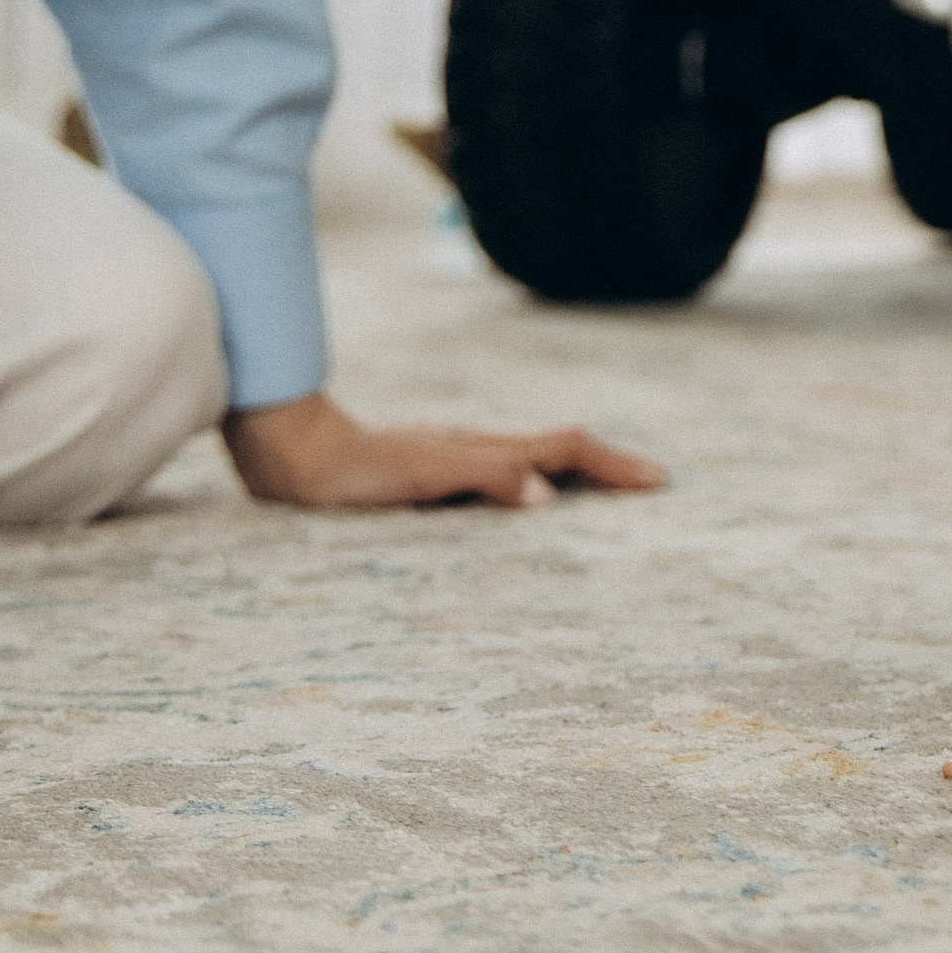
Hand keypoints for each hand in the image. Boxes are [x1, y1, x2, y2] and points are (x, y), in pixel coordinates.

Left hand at [223, 390, 666, 512]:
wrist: (292, 451)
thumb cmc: (352, 470)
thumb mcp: (418, 478)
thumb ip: (481, 479)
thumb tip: (544, 495)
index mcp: (483, 449)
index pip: (566, 449)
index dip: (613, 465)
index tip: (658, 481)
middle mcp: (477, 448)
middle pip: (560, 449)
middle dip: (610, 466)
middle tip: (653, 484)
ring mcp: (456, 457)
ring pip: (535, 460)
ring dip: (578, 474)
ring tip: (609, 494)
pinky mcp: (433, 472)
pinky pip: (506, 475)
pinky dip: (539, 484)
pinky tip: (528, 504)